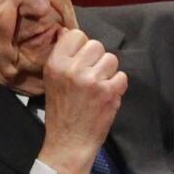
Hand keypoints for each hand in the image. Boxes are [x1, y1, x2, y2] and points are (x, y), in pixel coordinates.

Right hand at [36, 28, 127, 173]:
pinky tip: (106, 96)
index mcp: (55, 64)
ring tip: (98, 87)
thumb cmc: (61, 111)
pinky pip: (122, 76)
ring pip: (111, 59)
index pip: (76, 35)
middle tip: (90, 77)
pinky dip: (117, 86)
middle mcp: (72, 69)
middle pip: (96, 45)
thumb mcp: (51, 80)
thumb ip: (61, 56)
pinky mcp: (108, 92)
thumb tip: (66, 31)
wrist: (69, 142)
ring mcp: (92, 80)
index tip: (80, 61)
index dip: (82, 47)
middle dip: (97, 60)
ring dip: (108, 72)